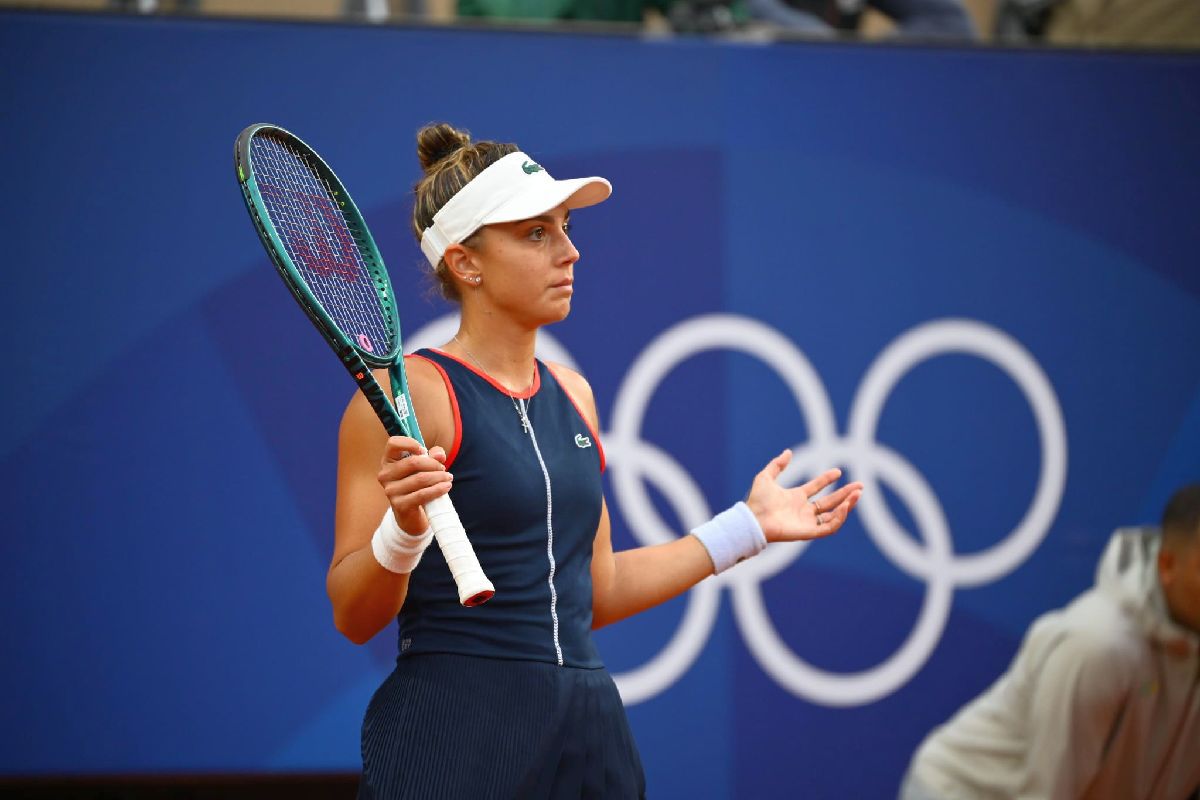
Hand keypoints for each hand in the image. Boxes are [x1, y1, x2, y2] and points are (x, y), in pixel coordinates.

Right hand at [377, 437, 451, 534]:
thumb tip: (439, 455)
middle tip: (443, 469)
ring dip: (439, 477)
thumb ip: (433, 456)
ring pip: (420, 478)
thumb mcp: (424, 467)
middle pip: (413, 462)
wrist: (411, 514)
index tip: (423, 451)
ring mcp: (390, 491)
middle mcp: (385, 475)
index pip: (393, 443)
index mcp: (388, 461)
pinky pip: (422, 494)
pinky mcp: (399, 505)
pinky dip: (438, 489)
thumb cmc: (417, 485)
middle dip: (433, 464)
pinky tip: (446, 487)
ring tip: (448, 478)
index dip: (410, 443)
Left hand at [745, 449, 861, 542]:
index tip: (838, 471)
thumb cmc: (757, 501)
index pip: (817, 488)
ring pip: (833, 516)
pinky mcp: (809, 532)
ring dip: (847, 505)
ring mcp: (807, 522)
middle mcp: (803, 511)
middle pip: (830, 502)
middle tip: (860, 486)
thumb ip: (777, 465)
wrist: (754, 519)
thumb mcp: (766, 477)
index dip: (827, 479)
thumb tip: (788, 452)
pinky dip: (839, 518)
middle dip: (845, 494)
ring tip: (857, 494)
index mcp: (795, 498)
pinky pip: (829, 527)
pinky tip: (845, 506)